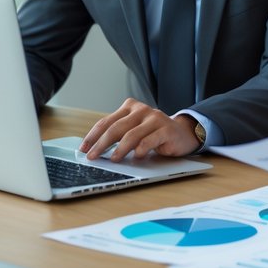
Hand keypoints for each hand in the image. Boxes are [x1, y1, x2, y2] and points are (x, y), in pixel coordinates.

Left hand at [79, 98, 200, 158]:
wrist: (183, 133)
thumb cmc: (154, 133)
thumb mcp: (135, 130)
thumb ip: (119, 135)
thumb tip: (96, 150)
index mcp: (130, 107)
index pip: (106, 121)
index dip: (93, 136)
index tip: (84, 148)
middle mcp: (141, 110)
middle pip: (116, 128)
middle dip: (101, 144)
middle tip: (93, 156)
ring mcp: (155, 118)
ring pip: (131, 134)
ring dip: (119, 149)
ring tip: (113, 159)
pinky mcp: (166, 129)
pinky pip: (149, 140)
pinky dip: (140, 150)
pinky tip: (136, 156)